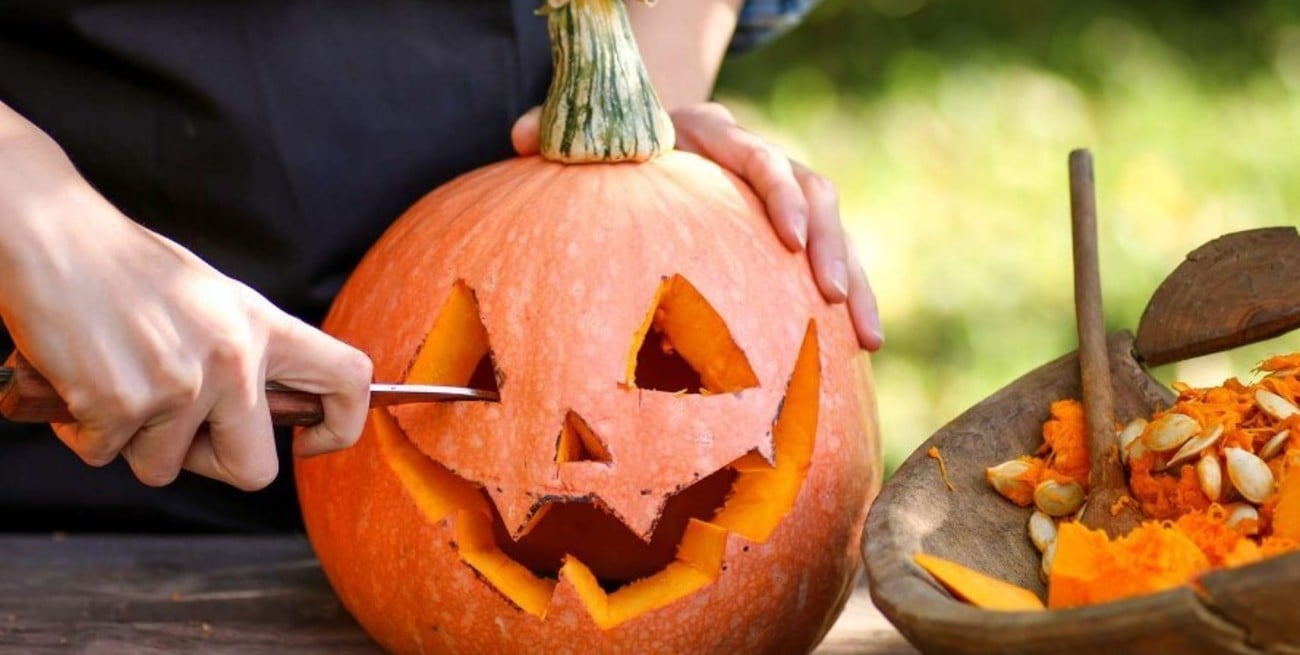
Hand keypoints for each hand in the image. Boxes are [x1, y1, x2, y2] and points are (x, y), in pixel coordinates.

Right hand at [0, 121, 372, 489]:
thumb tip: (256, 415)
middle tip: (175, 433)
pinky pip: (105, 453)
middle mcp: (233, 359)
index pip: (349, 379)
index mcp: (261, 326)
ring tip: (112, 381)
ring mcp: (180, 385)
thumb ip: (241, 354)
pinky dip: (83, 430)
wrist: (48, 234)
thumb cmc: (122, 269)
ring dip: (132, 442)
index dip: (341, 425)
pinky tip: (76, 381)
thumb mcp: (208, 301)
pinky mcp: (121, 405)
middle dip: (211, 464)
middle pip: (255, 470)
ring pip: (164, 467)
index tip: (307, 440)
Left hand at [512, 103, 882, 350]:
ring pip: (832, 229)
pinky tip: (858, 351)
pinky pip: (828, 261)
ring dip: (854, 281)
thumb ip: (559, 134)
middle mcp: (755, 159)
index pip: (755, 156)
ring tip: (866, 338)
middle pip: (809, 191)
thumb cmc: (616, 145)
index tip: (789, 237)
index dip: (776, 193)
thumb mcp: (589, 136)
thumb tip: (520, 138)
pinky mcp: (787, 230)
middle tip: (833, 295)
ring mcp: (778, 195)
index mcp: (711, 134)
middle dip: (828, 245)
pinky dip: (849, 299)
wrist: (652, 134)